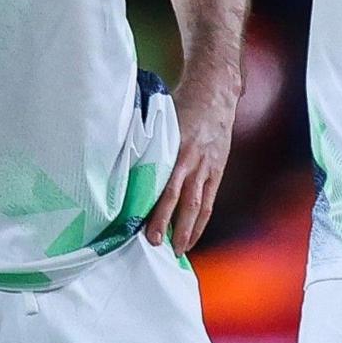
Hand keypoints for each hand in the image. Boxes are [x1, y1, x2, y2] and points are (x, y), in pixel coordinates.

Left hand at [148, 72, 236, 251]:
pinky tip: (193, 236)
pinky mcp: (217, 170)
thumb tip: (123, 162)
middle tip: (157, 245)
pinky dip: (201, 221)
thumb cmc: (183, 103)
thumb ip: (148, 142)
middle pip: (183, 201)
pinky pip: (209, 201)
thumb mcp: (162, 119)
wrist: (216, 91)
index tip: (144, 226)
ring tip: (178, 251)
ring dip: (188, 230)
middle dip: (171, 225)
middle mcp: (195, 162)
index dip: (157, 209)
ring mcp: (209, 168)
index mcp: (179, 149)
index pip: (166, 186)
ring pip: (199, 206)